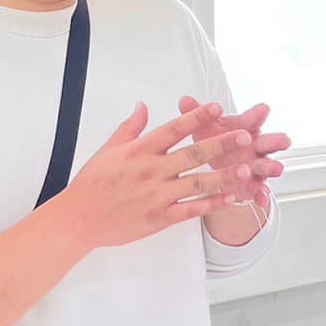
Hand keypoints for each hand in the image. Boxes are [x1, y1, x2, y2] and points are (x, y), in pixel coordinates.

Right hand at [61, 101, 258, 250]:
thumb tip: (143, 106)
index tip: (217, 107)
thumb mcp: (108, 150)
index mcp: (140, 151)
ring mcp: (157, 195)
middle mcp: (152, 171)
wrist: (79, 219)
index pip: (174, 129)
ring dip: (224, 176)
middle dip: (222, 145)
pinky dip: (211, 204)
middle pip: (193, 154)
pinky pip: (190, 210)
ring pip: (197, 183)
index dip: (197, 117)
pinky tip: (230, 198)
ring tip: (246, 169)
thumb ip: (130, 128)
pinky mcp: (159, 218)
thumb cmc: (92, 184)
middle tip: (246, 137)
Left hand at [178, 96, 289, 208]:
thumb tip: (185, 101)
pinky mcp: (253, 185)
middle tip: (284, 140)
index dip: (257, 115)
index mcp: (244, 130)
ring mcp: (255, 167)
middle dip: (275, 141)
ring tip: (277, 168)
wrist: (217, 168)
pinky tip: (263, 199)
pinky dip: (262, 195)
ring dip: (271, 167)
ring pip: (265, 167)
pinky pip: (259, 191)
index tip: (264, 109)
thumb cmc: (215, 142)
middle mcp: (254, 147)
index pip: (251, 120)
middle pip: (266, 143)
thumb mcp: (205, 129)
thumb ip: (198, 115)